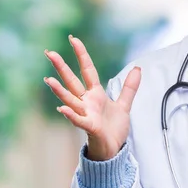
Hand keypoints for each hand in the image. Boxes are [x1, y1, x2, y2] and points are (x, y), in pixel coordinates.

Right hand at [43, 35, 140, 160]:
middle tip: (48, 52)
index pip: (87, 70)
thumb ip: (129, 87)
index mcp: (95, 94)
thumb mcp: (124, 104)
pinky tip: (62, 109)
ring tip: (48, 80)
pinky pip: (79, 120)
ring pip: (70, 100)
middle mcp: (87, 102)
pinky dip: (71, 115)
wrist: (114, 149)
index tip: (73, 39)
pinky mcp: (90, 127)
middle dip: (61, 67)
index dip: (81, 55)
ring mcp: (86, 114)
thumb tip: (138, 68)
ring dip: (59, 91)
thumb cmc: (114, 128)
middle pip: (72, 81)